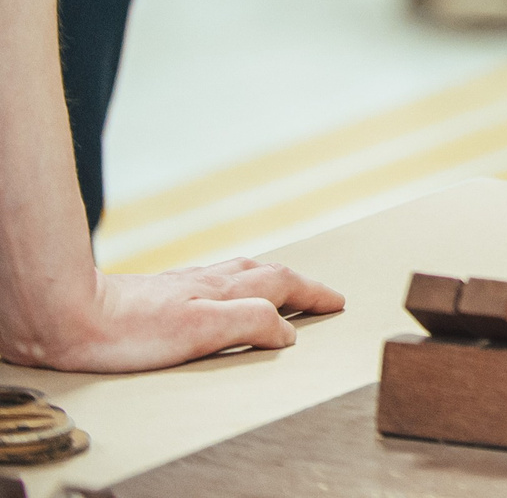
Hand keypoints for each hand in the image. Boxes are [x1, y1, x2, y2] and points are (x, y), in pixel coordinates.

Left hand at [3, 259, 343, 373]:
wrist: (70, 314)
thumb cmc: (131, 330)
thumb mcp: (200, 331)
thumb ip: (250, 323)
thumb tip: (287, 330)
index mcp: (226, 291)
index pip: (285, 285)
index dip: (314, 294)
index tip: (337, 302)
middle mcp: (210, 281)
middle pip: (268, 273)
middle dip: (300, 283)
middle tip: (321, 296)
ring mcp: (185, 284)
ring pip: (242, 273)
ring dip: (270, 279)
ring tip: (282, 288)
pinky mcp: (161, 292)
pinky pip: (215, 280)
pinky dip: (237, 284)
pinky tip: (221, 292)